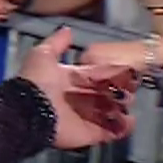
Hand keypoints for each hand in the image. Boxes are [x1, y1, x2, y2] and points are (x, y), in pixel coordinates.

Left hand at [20, 27, 137, 148]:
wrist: (30, 110)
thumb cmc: (37, 81)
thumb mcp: (43, 54)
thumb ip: (57, 43)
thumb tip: (66, 29)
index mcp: (69, 79)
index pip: (95, 75)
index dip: (110, 73)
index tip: (126, 70)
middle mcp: (77, 98)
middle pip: (104, 95)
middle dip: (119, 91)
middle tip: (131, 87)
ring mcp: (84, 117)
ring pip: (109, 113)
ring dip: (122, 108)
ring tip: (130, 102)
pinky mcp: (89, 133)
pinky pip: (110, 132)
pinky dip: (122, 128)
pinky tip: (131, 120)